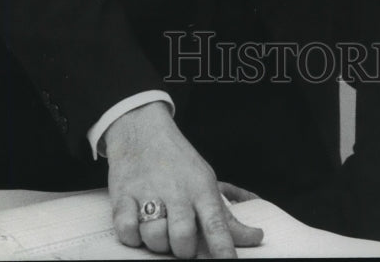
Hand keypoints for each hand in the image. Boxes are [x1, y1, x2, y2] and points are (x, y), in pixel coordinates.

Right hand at [105, 102, 263, 257]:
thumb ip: (226, 216)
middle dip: (182, 249)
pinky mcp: (123, 195)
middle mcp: (177, 190)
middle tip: (179, 239)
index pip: (216, 224)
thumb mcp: (205, 181)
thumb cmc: (178, 162)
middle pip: (182, 238)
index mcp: (201, 188)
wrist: (142, 130)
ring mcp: (149, 192)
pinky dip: (131, 234)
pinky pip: (126, 230)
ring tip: (159, 227)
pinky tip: (137, 222)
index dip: (223, 248)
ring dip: (156, 241)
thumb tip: (256, 237)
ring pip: (154, 238)